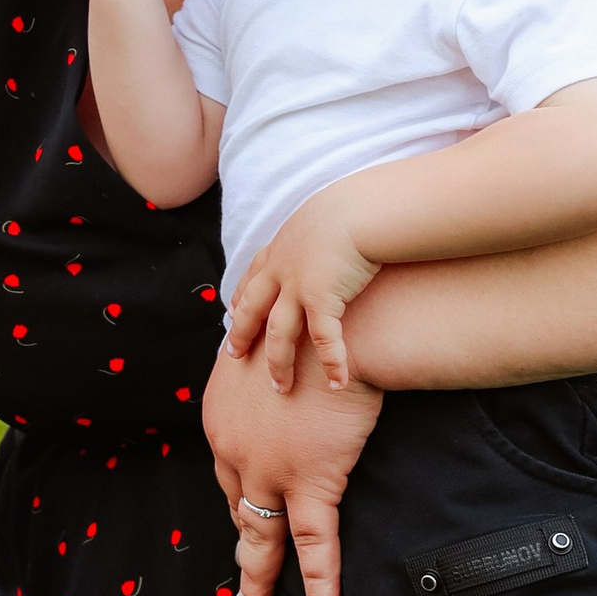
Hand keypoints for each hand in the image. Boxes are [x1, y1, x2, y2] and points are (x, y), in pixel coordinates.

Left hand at [204, 343, 382, 595]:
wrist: (343, 329)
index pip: (228, 473)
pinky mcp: (311, 480)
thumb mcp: (266, 352)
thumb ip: (261, 379)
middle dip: (242, 547)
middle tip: (241, 585)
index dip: (240, 502)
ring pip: (262, 536)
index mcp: (221, 417)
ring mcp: (269, 469)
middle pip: (239, 508)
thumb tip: (270, 390)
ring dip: (259, 578)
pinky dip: (319, 582)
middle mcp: (233, 448)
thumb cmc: (312, 333)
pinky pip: (314, 544)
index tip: (245, 520)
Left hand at [225, 178, 381, 392]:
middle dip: (241, 335)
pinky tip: (338, 384)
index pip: (252, 278)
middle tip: (233, 357)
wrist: (363, 207)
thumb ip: (316, 234)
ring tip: (281, 389)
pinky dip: (332, 364)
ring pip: (279, 334)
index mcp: (281, 249)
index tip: (233, 313)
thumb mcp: (323, 217)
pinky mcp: (322, 298)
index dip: (241, 298)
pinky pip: (324, 340)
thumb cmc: (354, 209)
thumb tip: (324, 237)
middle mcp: (282, 269)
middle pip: (253, 310)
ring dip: (279, 364)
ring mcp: (298, 286)